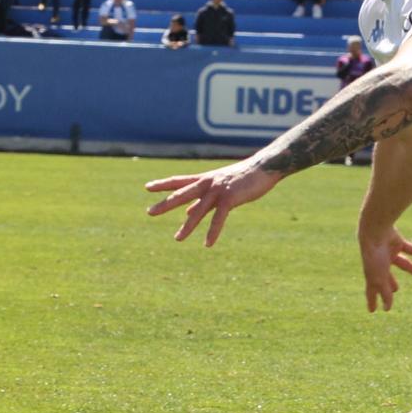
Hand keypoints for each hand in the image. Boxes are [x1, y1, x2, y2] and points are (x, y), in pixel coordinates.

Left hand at [144, 161, 280, 245]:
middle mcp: (207, 183)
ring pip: (198, 210)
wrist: (264, 168)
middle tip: (149, 212)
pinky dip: (213, 231)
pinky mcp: (230, 198)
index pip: (179, 181)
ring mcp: (218, 190)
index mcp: (204, 179)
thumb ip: (202, 200)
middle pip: (181, 194)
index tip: (147, 187)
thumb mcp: (219, 187)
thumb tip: (187, 212)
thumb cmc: (243, 177)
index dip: (163, 184)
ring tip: (177, 239)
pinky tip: (207, 244)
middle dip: (165, 204)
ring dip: (188, 226)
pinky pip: (218, 218)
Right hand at [360, 224, 411, 311]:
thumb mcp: (379, 279)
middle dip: (390, 283)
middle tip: (396, 290)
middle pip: (386, 275)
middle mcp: (379, 263)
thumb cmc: (374, 257)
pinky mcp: (397, 242)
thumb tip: (387, 309)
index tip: (373, 311)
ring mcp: (388, 252)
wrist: (375, 231)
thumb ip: (385, 293)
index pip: (371, 290)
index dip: (372, 300)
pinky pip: (410, 249)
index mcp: (371, 273)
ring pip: (403, 263)